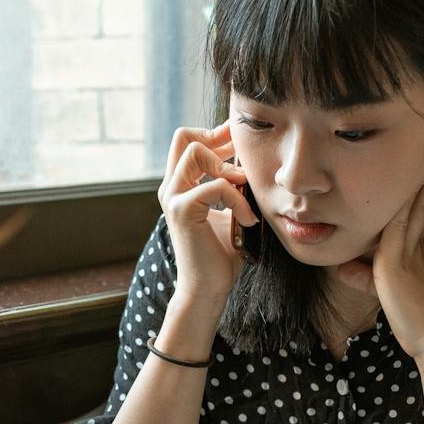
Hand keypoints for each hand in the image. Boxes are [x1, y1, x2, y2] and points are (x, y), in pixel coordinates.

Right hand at [159, 120, 256, 303]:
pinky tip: (247, 218)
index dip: (215, 135)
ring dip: (226, 166)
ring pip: (194, 151)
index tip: (240, 145)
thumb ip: (232, 189)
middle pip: (184, 136)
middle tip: (241, 156)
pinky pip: (215, 185)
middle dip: (217, 139)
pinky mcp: (182, 210)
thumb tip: (252, 166)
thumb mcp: (229, 212)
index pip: (188, 141)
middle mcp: (171, 188)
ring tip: (244, 187)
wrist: (208, 288)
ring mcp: (173, 197)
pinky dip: (238, 198)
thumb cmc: (221, 254)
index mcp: (180, 186)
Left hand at [332, 142, 423, 361]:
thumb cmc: (412, 319)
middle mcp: (417, 242)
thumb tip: (341, 266)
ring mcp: (410, 249)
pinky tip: (401, 182)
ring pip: (418, 203)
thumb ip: (361, 275)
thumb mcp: (380, 290)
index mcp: (416, 245)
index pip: (423, 206)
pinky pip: (398, 225)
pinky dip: (402, 203)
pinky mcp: (397, 261)